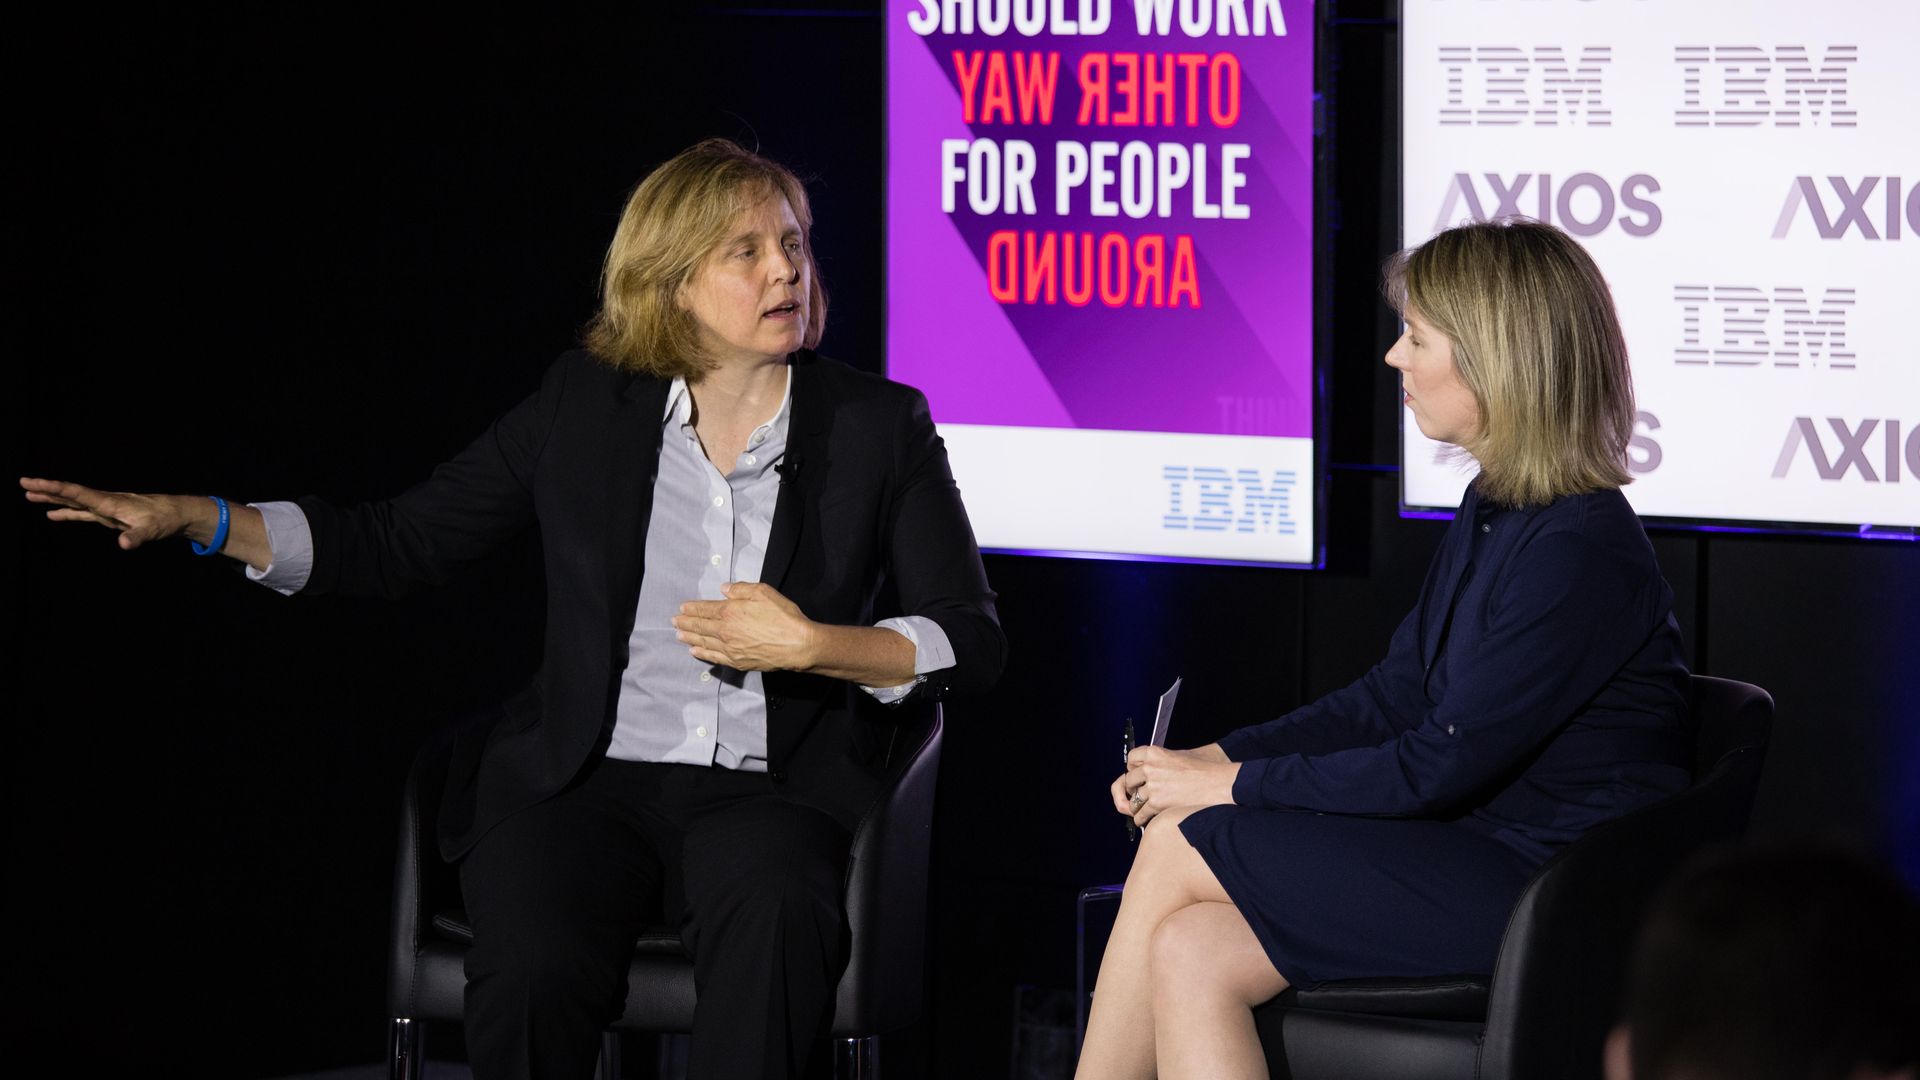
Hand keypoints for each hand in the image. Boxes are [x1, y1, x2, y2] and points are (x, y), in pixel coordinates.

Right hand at [20, 477, 201, 550]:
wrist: (177, 514)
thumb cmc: (165, 520)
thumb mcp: (151, 530)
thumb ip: (136, 537)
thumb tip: (124, 545)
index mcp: (109, 502)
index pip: (76, 493)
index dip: (53, 488)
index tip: (32, 482)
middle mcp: (104, 501)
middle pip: (70, 493)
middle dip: (47, 489)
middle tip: (23, 482)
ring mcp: (106, 508)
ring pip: (73, 502)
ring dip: (52, 499)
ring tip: (29, 495)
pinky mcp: (110, 515)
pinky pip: (82, 513)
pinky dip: (67, 514)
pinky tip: (52, 515)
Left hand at [672, 581, 816, 672]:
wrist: (798, 645)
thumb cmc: (784, 616)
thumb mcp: (764, 592)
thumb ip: (741, 589)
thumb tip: (724, 589)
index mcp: (730, 611)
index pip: (705, 609)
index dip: (692, 608)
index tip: (682, 608)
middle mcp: (725, 631)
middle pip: (700, 627)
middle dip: (685, 623)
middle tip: (673, 622)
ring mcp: (730, 648)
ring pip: (703, 643)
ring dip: (689, 638)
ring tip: (678, 636)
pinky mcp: (737, 662)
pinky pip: (714, 658)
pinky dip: (702, 654)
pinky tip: (695, 652)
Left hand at [1112, 743, 1237, 827]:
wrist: (1219, 782)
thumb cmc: (1205, 769)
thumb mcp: (1181, 756)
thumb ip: (1162, 762)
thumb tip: (1149, 772)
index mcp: (1155, 752)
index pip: (1131, 759)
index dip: (1132, 768)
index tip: (1136, 775)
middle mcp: (1151, 767)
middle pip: (1129, 780)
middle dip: (1132, 789)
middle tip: (1137, 795)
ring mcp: (1153, 785)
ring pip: (1133, 799)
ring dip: (1136, 807)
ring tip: (1140, 811)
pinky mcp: (1158, 802)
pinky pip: (1140, 813)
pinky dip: (1140, 818)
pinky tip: (1144, 820)